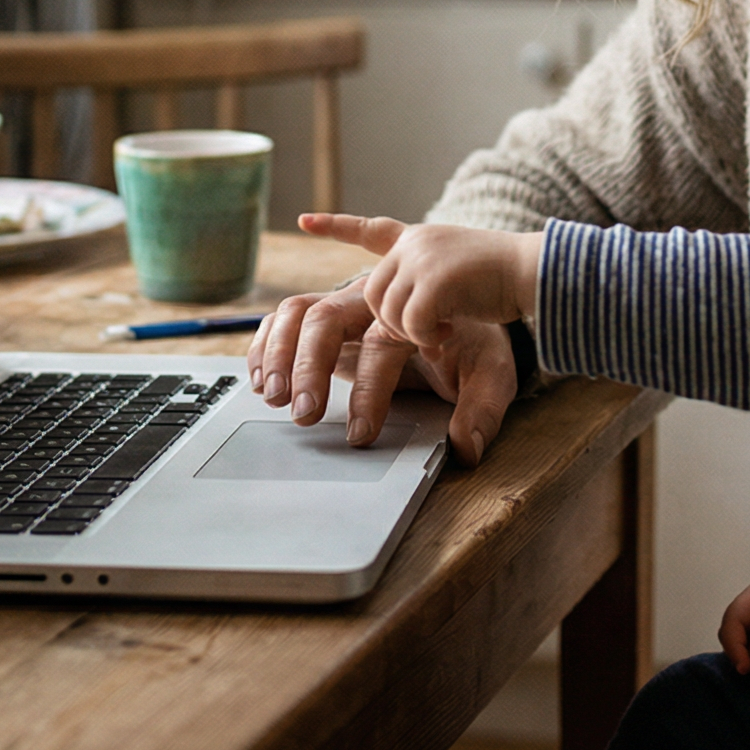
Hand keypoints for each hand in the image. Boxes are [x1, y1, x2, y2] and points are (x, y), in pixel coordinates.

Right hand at [244, 272, 517, 464]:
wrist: (471, 303)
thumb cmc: (476, 341)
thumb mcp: (493, 372)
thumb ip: (482, 408)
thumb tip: (465, 448)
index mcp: (412, 312)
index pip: (381, 346)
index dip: (369, 391)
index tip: (361, 435)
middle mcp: (372, 301)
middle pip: (327, 317)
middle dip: (309, 366)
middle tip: (303, 415)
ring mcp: (345, 305)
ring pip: (298, 310)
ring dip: (278, 351)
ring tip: (271, 397)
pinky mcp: (327, 318)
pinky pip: (285, 317)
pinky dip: (264, 341)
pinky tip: (256, 378)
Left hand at [299, 213, 542, 347]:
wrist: (536, 271)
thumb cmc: (505, 283)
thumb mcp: (459, 278)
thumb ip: (429, 290)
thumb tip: (400, 314)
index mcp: (420, 240)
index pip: (371, 229)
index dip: (337, 226)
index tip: (305, 220)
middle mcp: (415, 243)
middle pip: (371, 291)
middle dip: (391, 321)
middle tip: (426, 333)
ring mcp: (421, 257)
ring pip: (385, 309)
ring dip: (409, 331)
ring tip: (440, 332)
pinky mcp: (433, 278)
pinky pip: (409, 323)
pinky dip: (425, 338)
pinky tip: (446, 334)